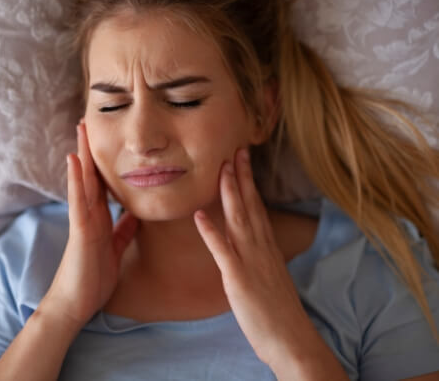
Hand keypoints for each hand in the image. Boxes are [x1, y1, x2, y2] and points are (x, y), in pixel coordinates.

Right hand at [43, 119, 138, 328]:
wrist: (78, 303)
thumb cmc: (94, 276)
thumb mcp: (116, 247)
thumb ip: (123, 230)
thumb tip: (136, 214)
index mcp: (100, 218)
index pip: (103, 184)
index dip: (105, 163)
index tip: (109, 142)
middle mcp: (90, 214)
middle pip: (92, 176)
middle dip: (92, 151)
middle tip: (90, 124)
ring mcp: (83, 220)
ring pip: (83, 182)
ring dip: (82, 155)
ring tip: (81, 130)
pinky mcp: (80, 230)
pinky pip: (79, 201)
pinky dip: (77, 180)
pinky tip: (75, 160)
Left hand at [193, 147, 309, 367]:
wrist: (292, 340)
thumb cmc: (280, 310)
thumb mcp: (271, 274)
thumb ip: (261, 255)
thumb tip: (252, 242)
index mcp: (267, 246)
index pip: (258, 206)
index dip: (249, 182)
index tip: (243, 161)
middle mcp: (261, 247)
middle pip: (250, 205)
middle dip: (241, 176)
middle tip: (235, 150)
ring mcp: (250, 261)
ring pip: (239, 219)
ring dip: (229, 193)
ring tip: (221, 169)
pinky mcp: (238, 279)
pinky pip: (223, 251)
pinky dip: (210, 232)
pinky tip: (198, 215)